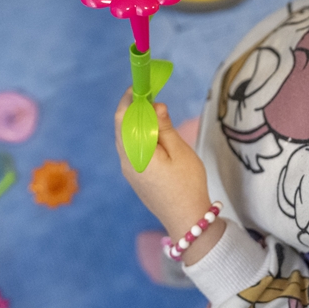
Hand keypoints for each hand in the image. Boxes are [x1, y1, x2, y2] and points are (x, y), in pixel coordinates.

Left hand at [114, 90, 223, 262]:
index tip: (141, 86)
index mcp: (135, 153)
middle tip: (151, 96)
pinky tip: (154, 133)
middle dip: (133, 108)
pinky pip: (130, 148)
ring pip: (125, 138)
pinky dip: (138, 135)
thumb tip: (154, 106)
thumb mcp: (179, 151)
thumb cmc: (187, 185)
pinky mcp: (134, 176)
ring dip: (136, 122)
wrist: (187, 221)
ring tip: (156, 113)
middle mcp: (126, 161)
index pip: (124, 118)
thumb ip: (163, 127)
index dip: (130, 99)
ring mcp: (128, 170)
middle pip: (121, 127)